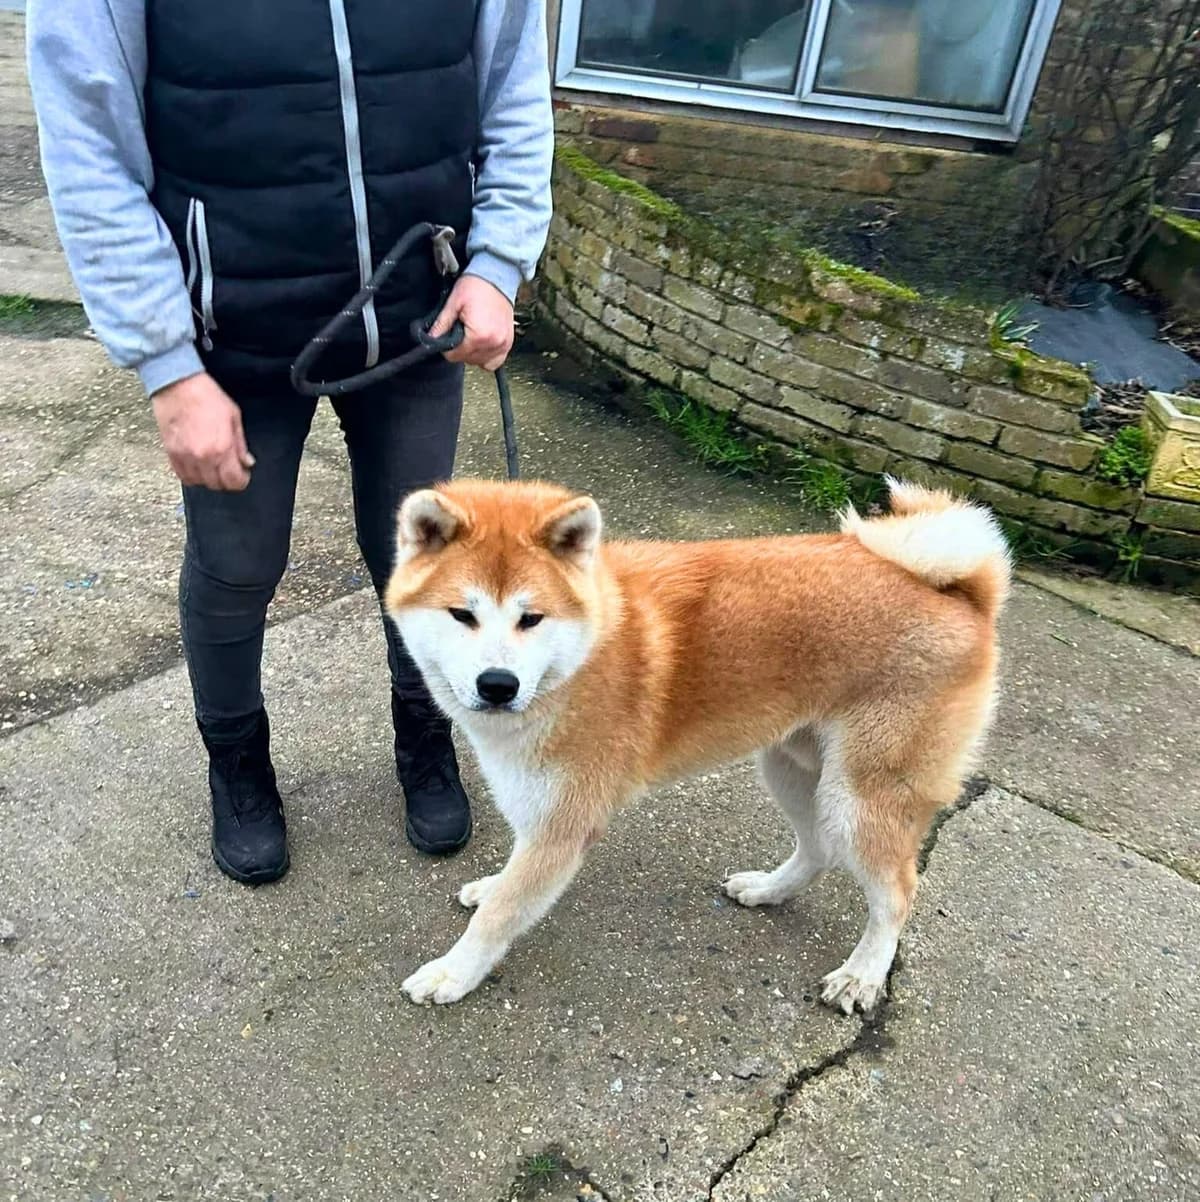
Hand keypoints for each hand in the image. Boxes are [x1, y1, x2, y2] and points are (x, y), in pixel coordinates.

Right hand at [152, 373, 254, 490]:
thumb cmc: (206, 396)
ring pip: (199, 483)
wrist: (177, 384)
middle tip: (229, 469)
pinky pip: (182, 475)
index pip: (234, 482)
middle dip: (226, 480)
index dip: (242, 481)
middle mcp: (203, 457)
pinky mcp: (170, 453)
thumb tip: (247, 462)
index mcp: (222, 448)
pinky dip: (191, 475)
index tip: (243, 475)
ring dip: (208, 478)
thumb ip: (241, 444)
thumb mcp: (234, 417)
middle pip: (217, 485)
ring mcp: (185, 457)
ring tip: (212, 466)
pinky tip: (197, 465)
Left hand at [430, 274, 513, 371]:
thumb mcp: (453, 303)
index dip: (446, 348)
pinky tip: (481, 345)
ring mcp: (503, 344)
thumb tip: (430, 339)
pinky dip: (486, 356)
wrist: (497, 276)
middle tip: (459, 331)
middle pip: (467, 360)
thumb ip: (441, 324)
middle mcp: (493, 343)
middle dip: (459, 349)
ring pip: (480, 362)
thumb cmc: (477, 286)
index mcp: (479, 336)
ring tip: (470, 335)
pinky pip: (495, 361)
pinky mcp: (508, 343)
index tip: (446, 336)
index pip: (455, 355)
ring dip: (472, 353)